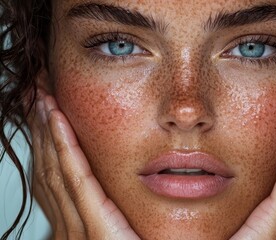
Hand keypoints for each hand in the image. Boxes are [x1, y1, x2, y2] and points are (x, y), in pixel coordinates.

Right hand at [29, 91, 139, 238]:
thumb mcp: (126, 230)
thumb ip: (120, 213)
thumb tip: (128, 188)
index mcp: (78, 226)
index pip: (56, 176)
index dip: (48, 141)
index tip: (47, 111)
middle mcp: (70, 227)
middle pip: (49, 167)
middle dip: (42, 129)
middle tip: (39, 94)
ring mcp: (78, 229)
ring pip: (56, 167)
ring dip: (48, 129)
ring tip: (44, 97)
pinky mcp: (96, 228)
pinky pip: (77, 180)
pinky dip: (66, 147)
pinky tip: (59, 121)